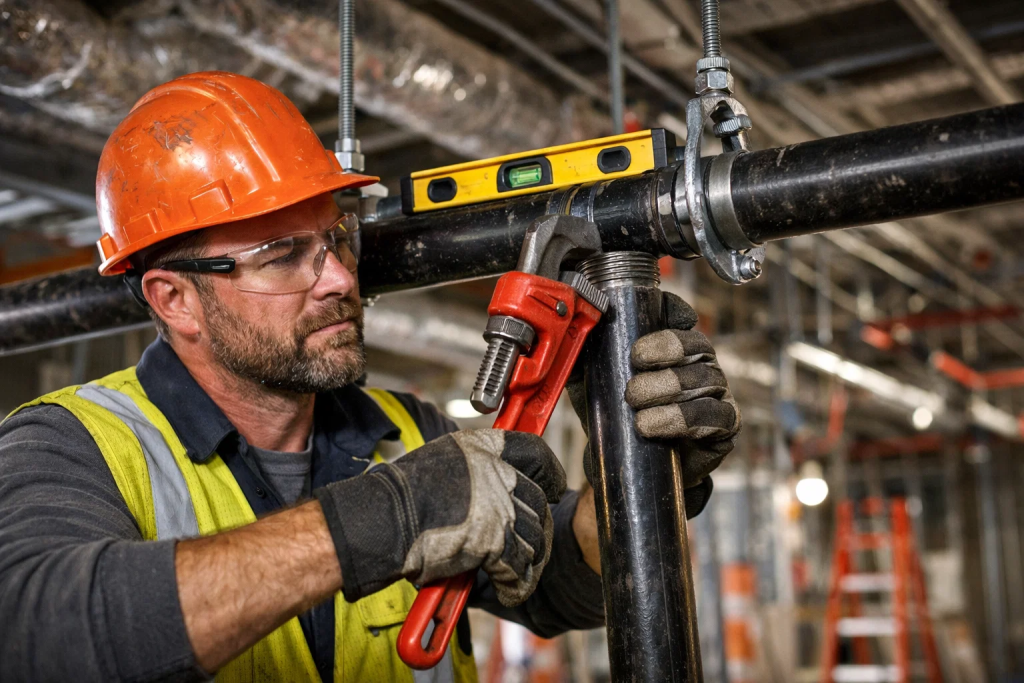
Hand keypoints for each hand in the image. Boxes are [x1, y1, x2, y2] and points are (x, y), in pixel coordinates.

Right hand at [314, 429, 565, 606]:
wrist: (383, 521)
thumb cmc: (400, 497)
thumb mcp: (441, 464)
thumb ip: (473, 473)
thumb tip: (493, 492)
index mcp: (482, 448)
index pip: (534, 452)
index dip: (550, 472)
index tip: (554, 486)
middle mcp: (495, 472)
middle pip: (537, 502)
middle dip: (537, 528)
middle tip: (531, 545)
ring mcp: (497, 506)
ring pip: (534, 537)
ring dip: (530, 560)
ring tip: (519, 574)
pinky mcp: (494, 542)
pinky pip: (520, 568)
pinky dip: (518, 585)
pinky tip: (510, 591)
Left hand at [566, 292, 738, 517]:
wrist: (630, 466)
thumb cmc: (617, 418)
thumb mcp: (593, 385)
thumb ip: (581, 359)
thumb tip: (564, 335)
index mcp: (673, 346)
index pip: (681, 316)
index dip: (671, 313)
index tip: (645, 332)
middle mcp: (700, 364)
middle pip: (696, 345)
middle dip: (664, 356)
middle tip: (632, 382)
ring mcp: (716, 392)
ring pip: (705, 380)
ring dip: (667, 393)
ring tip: (638, 413)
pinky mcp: (724, 425)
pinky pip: (716, 415)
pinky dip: (684, 420)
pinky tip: (656, 427)